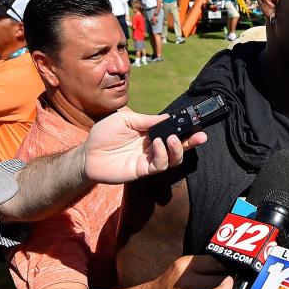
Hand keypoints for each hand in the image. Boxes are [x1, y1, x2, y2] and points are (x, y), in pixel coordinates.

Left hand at [80, 107, 207, 184]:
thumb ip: (146, 120)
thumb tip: (168, 117)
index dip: (184, 128)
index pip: (171, 130)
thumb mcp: (125, 120)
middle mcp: (152, 147)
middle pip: (177, 146)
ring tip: (172, 138)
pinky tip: (157, 144)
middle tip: (201, 136)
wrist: (88, 154)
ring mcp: (148, 160)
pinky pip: (159, 165)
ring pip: (172, 159)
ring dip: (176, 148)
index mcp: (149, 133)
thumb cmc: (103, 134)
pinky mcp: (142, 170)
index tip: (195, 122)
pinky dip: (162, 154)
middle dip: (190, 141)